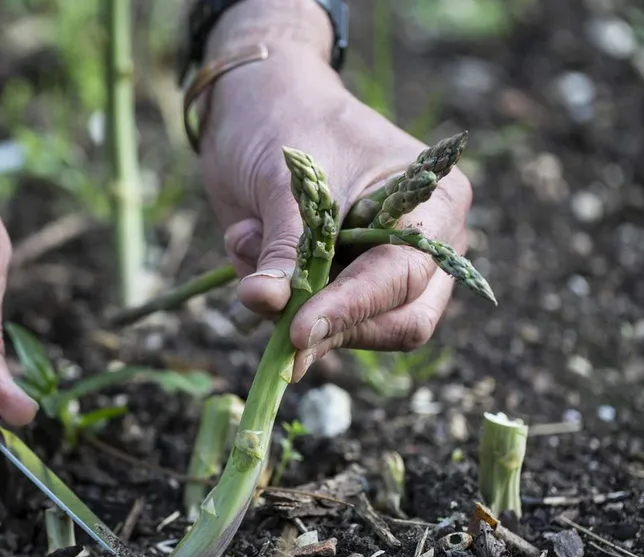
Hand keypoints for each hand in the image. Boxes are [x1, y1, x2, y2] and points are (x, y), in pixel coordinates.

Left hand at [197, 2, 472, 380]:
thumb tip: (267, 302)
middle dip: (333, 325)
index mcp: (434, 205)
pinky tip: (245, 240)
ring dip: (290, 306)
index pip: (404, 277)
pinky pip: (310, 320)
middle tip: (277, 326)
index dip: (352, 309)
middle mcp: (423, 246)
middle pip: (400, 322)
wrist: (254, 103)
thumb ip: (284, 245)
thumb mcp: (286, 181)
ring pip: (353, 331)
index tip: (299, 331)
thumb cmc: (285, 121)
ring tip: (246, 238)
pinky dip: (272, 297)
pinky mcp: (338, 286)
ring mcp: (382, 270)